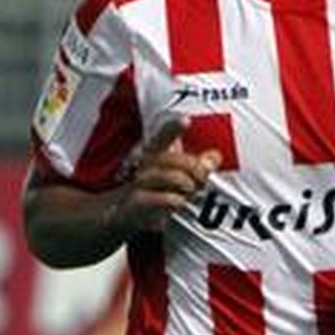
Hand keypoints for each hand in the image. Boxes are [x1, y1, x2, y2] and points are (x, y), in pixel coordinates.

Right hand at [114, 117, 219, 232]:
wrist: (119, 214)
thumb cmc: (152, 193)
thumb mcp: (176, 178)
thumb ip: (196, 167)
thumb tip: (215, 156)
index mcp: (154, 155)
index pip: (162, 138)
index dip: (172, 129)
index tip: (185, 120)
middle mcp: (143, 166)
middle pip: (167, 157)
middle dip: (191, 165)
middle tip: (203, 176)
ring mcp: (137, 184)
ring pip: (163, 176)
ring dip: (183, 182)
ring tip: (191, 189)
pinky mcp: (135, 203)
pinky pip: (156, 198)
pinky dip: (173, 200)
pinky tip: (179, 202)